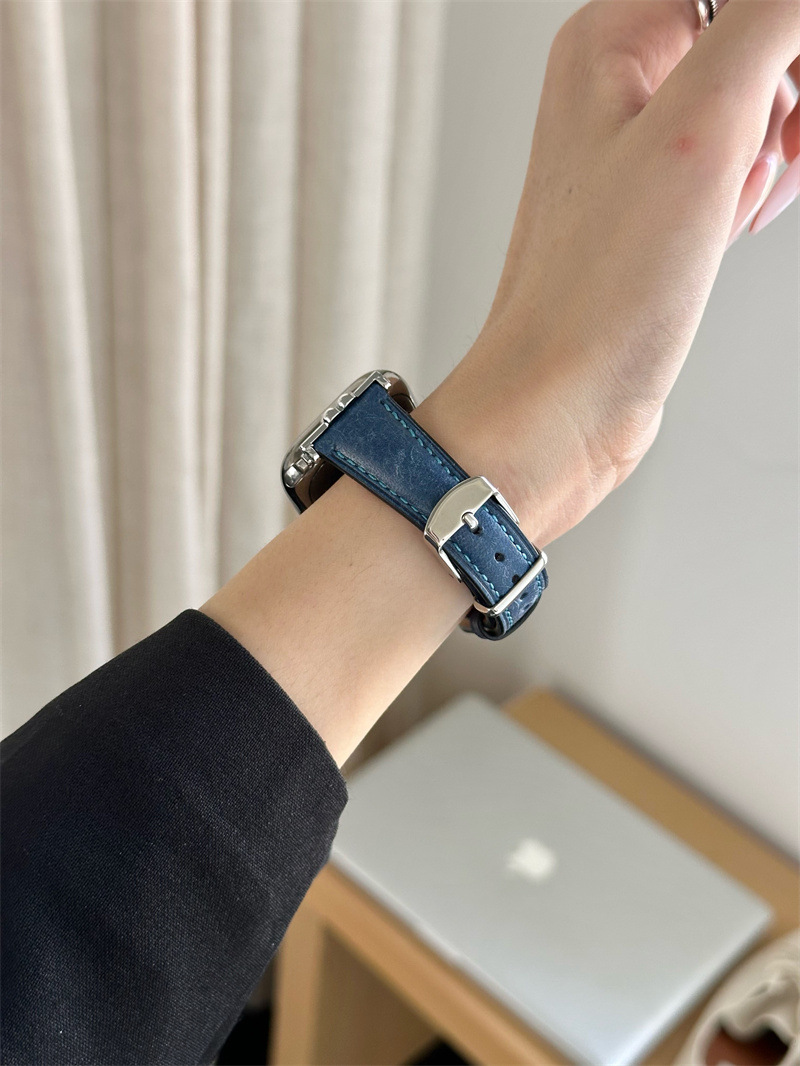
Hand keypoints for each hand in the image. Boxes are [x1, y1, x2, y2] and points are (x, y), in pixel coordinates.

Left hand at [418, 0, 798, 545]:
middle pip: (758, 33)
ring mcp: (636, 148)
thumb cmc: (595, 295)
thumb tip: (788, 5)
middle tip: (764, 156)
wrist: (562, 402)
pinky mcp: (657, 204)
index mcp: (610, 39)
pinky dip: (753, 189)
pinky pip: (737, 162)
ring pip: (758, 102)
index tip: (782, 106)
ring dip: (774, 150)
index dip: (781, 37)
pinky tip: (729, 226)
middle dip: (785, 99)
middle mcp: (616, 85)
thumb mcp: (702, 126)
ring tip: (733, 205)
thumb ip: (767, 23)